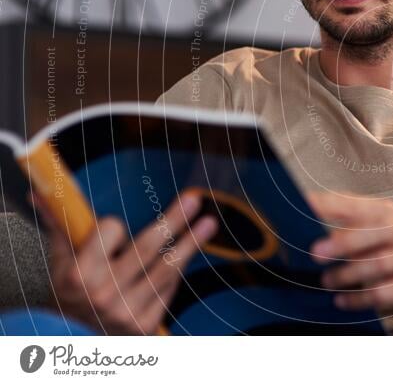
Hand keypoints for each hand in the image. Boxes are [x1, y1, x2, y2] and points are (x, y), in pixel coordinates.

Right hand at [40, 191, 216, 334]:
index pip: (109, 231)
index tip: (114, 229)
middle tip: (195, 199)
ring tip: (209, 223)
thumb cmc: (70, 292)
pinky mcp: (146, 324)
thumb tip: (43, 191)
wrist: (75, 341)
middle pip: (147, 246)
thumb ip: (61, 225)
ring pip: (166, 268)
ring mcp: (127, 311)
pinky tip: (185, 254)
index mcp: (77, 274)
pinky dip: (176, 270)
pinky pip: (169, 288)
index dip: (113, 226)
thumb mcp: (60, 261)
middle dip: (174, 220)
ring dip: (191, 242)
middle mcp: (103, 294)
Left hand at [306, 192, 392, 310]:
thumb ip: (346, 219)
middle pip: (371, 232)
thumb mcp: (381, 220)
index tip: (300, 210)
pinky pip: (384, 293)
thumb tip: (301, 222)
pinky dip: (360, 299)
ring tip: (326, 280)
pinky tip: (342, 301)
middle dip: (342, 242)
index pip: (352, 203)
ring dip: (348, 274)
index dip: (326, 205)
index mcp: (384, 210)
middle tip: (315, 252)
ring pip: (378, 264)